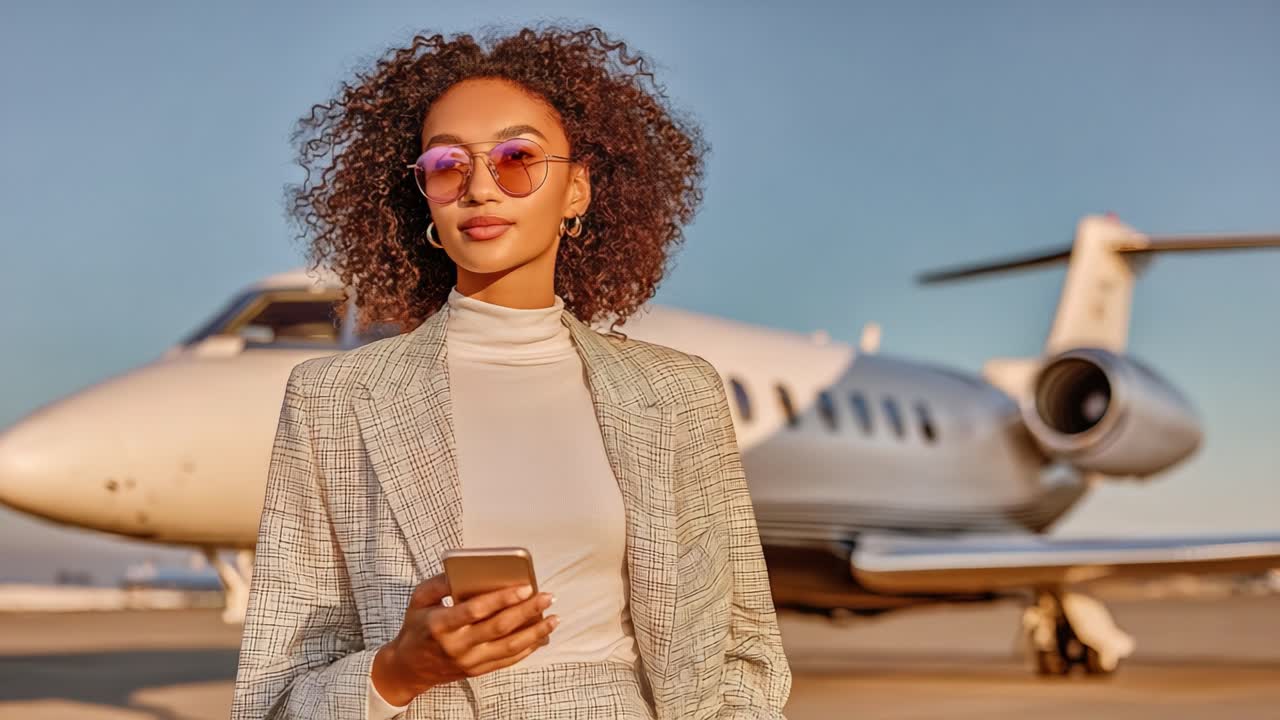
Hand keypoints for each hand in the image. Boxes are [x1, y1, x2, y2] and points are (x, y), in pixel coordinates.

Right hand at [371, 573, 557, 704]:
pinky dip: (528, 649)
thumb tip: (461, 571)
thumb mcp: (418, 600)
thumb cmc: (416, 629)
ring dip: (535, 633)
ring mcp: (469, 661)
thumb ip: (438, 583)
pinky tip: (542, 637)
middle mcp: (457, 645)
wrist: (407, 669)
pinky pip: (508, 661)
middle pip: (499, 628)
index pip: (476, 610)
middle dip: (527, 611)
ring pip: (509, 648)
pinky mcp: (477, 671)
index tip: (524, 587)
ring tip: (553, 618)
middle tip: (547, 597)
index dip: (502, 599)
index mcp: (441, 624)